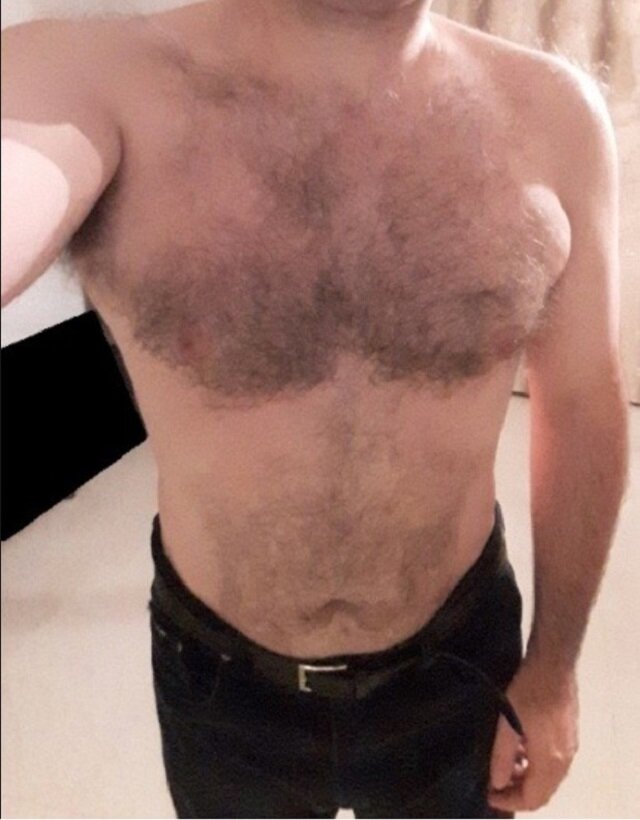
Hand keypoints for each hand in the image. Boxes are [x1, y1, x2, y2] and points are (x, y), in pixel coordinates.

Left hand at [487, 658, 579, 812]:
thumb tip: (497, 782)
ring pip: (549, 777)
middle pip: (543, 791)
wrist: (554, 664)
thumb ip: (502, 756)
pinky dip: (536, 764)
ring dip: (527, 778)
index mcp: (551, 760)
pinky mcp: (569, 734)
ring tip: (504, 766)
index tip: (489, 794)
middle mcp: (565, 759)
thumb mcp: (508, 723)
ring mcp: (570, 746)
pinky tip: (520, 749)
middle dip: (518, 792)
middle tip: (495, 784)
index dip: (510, 801)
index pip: (533, 798)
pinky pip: (554, 762)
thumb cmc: (529, 692)